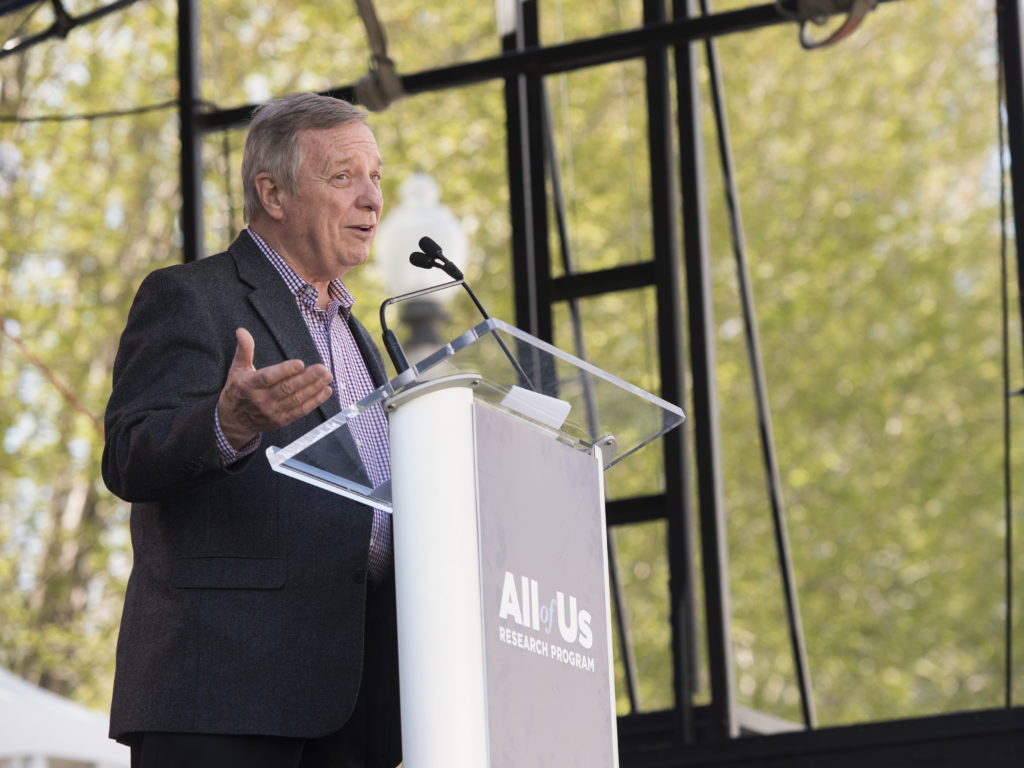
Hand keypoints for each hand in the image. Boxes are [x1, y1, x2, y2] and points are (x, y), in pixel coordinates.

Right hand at [217, 328, 333, 449]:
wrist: (234, 422)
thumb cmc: (237, 390)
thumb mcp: (237, 369)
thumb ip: (244, 349)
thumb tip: (241, 330)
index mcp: (249, 385)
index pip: (268, 377)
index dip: (285, 371)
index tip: (300, 363)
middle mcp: (261, 400)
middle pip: (287, 388)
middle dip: (307, 378)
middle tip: (322, 368)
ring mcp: (272, 412)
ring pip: (296, 399)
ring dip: (314, 388)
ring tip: (327, 377)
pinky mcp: (281, 420)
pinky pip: (300, 411)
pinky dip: (315, 401)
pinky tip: (326, 391)